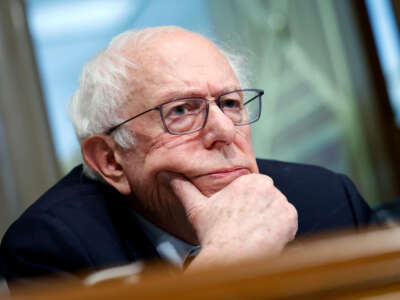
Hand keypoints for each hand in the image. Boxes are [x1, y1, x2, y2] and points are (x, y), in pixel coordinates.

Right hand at [167, 173, 297, 269]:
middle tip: (245, 226)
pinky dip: (281, 230)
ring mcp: (281, 202)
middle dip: (259, 211)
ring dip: (270, 221)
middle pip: (268, 199)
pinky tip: (264, 237)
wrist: (231, 256)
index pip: (255, 190)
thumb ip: (183, 188)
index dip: (248, 205)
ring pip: (278, 210)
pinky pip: (289, 222)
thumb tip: (166, 175)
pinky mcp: (291, 218)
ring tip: (253, 233)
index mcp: (249, 180)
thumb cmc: (214, 233)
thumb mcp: (197, 207)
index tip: (239, 217)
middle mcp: (268, 186)